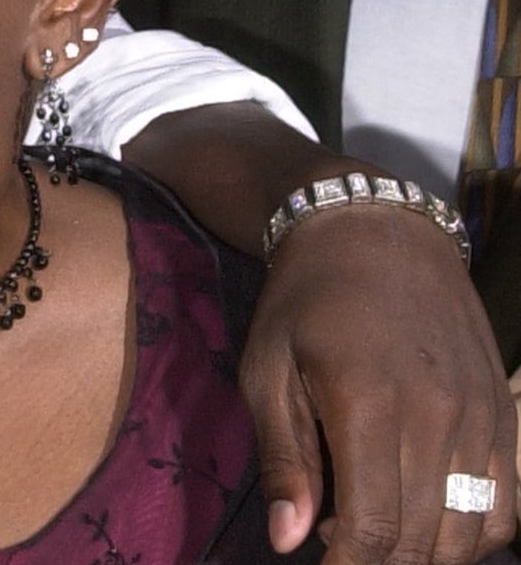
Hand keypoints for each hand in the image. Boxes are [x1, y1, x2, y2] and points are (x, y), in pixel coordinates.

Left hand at [245, 207, 515, 561]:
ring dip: (425, 556)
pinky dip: (475, 534)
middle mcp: (437, 417)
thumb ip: (282, 458)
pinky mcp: (503, 414)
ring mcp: (481, 417)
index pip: (373, 528)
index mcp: (367, 405)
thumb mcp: (266, 367)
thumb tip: (288, 542)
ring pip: (472, 532)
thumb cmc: (303, 299)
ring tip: (372, 534)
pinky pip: (507, 504)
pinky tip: (426, 522)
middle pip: (423, 541)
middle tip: (337, 551)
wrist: (373, 231)